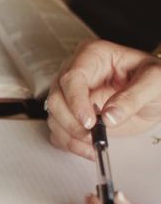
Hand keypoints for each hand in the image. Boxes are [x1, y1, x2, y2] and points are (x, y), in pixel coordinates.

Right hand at [46, 40, 160, 159]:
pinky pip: (58, 131)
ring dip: (71, 136)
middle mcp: (75, 73)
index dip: (76, 101)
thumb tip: (109, 116)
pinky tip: (89, 148)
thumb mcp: (155, 82)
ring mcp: (69, 94)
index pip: (72, 78)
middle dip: (72, 122)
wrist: (154, 96)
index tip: (90, 122)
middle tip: (93, 135)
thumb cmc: (154, 80)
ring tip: (96, 144)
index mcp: (93, 55)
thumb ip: (134, 97)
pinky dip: (70, 144)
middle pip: (56, 99)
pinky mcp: (69, 114)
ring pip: (54, 117)